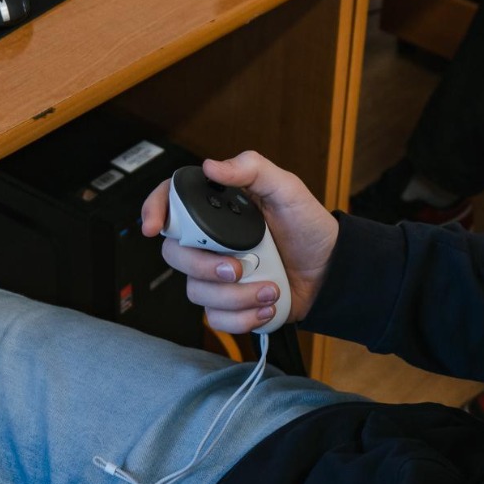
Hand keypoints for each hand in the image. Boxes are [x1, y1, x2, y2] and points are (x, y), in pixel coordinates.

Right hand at [141, 151, 338, 332]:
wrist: (329, 271)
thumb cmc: (308, 227)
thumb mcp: (286, 188)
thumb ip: (252, 169)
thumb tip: (212, 165)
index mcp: (216, 212)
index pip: (171, 204)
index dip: (154, 211)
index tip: (154, 226)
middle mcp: (210, 243)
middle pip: (175, 255)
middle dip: (205, 266)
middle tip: (240, 268)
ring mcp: (216, 276)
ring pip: (196, 292)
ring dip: (236, 296)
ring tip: (271, 289)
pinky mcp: (228, 305)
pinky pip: (215, 318)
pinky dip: (243, 317)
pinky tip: (267, 305)